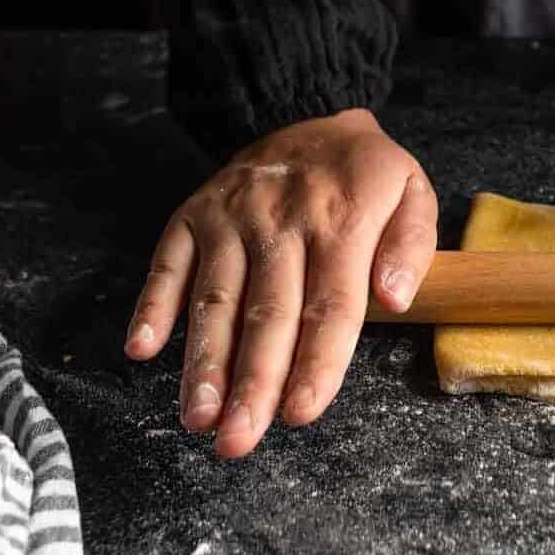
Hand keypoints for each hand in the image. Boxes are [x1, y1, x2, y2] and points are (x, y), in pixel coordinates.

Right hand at [123, 108, 436, 457]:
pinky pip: (168, 263)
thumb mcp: (413, 190)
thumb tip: (396, 299)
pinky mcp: (193, 215)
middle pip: (268, 313)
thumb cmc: (365, 172)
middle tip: (239, 441)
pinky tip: (142, 349)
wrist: (306, 113)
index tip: (301, 412)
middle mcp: (282, 221)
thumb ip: (413, 245)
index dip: (317, 362)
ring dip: (203, 362)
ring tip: (199, 417)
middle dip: (253, 383)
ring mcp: (231, 218)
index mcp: (343, 221)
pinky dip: (152, 305)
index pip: (331, 304)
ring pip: (215, 298)